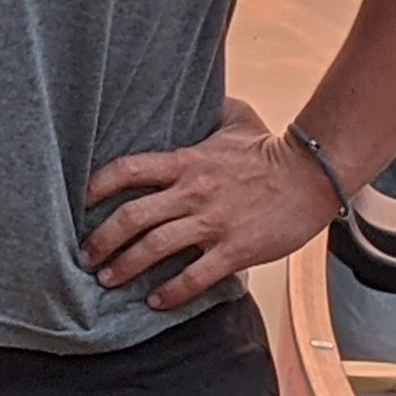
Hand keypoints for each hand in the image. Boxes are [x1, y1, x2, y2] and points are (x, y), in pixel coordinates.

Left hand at [80, 98, 341, 310]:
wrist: (313, 176)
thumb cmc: (272, 147)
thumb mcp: (236, 119)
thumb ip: (209, 111)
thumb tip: (198, 93)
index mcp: (187, 161)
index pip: (129, 169)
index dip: (98, 186)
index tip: (81, 202)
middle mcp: (193, 192)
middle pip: (132, 217)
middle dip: (102, 240)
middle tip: (86, 256)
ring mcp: (213, 223)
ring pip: (156, 248)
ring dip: (126, 267)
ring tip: (108, 281)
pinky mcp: (235, 250)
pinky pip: (195, 276)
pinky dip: (171, 292)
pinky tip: (155, 301)